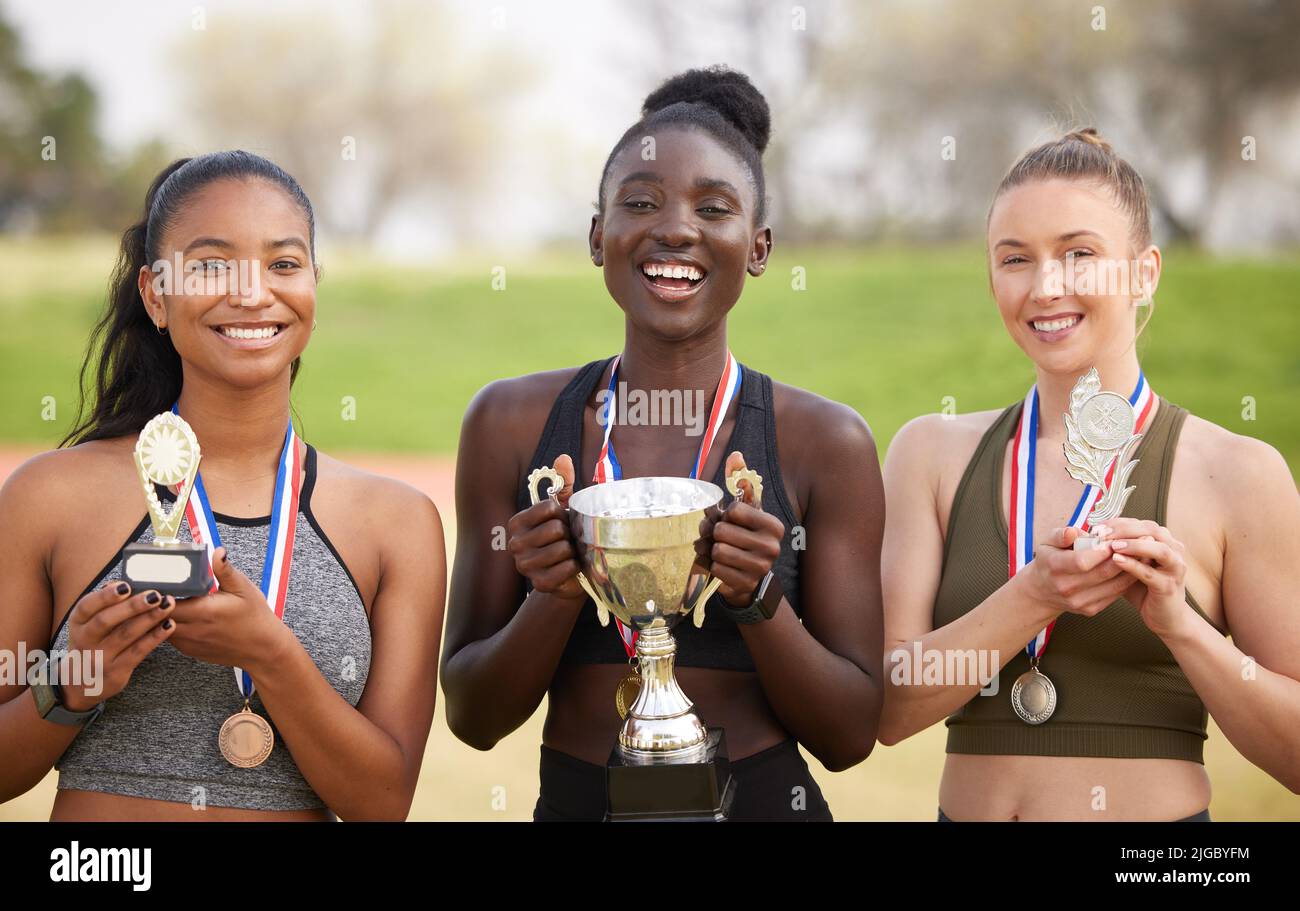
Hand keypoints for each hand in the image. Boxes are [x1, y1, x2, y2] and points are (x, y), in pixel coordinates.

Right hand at [61, 581, 176, 711]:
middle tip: (155, 594)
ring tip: (168, 604)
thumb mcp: (87, 624)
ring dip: (149, 618)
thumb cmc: (91, 643)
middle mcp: (84, 640)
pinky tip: (169, 625)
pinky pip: (138, 651)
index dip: (105, 596)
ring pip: (125, 635)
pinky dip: (155, 637)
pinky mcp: (116, 671)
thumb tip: (124, 582)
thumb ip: (104, 605)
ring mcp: (99, 658)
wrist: (78, 684)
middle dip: (132, 606)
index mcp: (77, 623)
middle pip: (106, 621)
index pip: (86, 607)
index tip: (126, 585)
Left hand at [167, 547, 293, 674]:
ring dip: (159, 617)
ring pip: (160, 629)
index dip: (157, 594)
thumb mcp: (243, 588)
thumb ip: (225, 570)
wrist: (262, 648)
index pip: (165, 603)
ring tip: (163, 603)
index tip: (156, 583)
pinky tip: (176, 617)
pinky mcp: (191, 650)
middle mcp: (193, 630)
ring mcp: (190, 643)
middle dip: (155, 604)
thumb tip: (217, 552)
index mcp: (204, 611)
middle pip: (157, 617)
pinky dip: (168, 627)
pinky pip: (170, 639)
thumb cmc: (255, 617)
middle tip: (155, 590)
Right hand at [507, 453, 586, 603]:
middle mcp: (515, 544)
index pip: (549, 509)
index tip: (562, 522)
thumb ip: (563, 482)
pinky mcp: (539, 584)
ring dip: (573, 551)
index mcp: (517, 522)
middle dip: (570, 534)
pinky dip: (574, 567)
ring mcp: (524, 566)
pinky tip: (571, 567)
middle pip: (556, 529)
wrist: (570, 573)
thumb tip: (563, 458)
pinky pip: (565, 569)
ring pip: (562, 549)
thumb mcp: (564, 507)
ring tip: (570, 553)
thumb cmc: (565, 536)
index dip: (563, 515)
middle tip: (568, 540)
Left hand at [698, 452, 784, 607]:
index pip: (734, 510)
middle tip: (717, 536)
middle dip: (714, 533)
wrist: (750, 577)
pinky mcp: (746, 584)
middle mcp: (772, 547)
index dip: (726, 514)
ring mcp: (760, 568)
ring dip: (712, 550)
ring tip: (718, 550)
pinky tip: (721, 566)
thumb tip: (736, 455)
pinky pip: (716, 569)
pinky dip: (713, 567)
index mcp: (774, 526)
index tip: (732, 520)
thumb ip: (741, 481)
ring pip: (718, 550)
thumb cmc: (745, 537)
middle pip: (722, 530)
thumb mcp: (746, 510)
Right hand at [1020, 525, 1133, 620]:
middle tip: (1142, 541)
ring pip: (1114, 585)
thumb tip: (1073, 532)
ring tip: (1145, 554)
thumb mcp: (1046, 542)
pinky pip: (1115, 594)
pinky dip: (1128, 581)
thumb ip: (1060, 535)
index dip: (1102, 552)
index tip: (1115, 540)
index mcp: (1054, 567)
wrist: (1041, 591)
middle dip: (1125, 556)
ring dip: (1132, 569)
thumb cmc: (1048, 561)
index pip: (1082, 561)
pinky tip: (1135, 569)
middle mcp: (1066, 587)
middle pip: (1102, 573)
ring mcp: (1079, 601)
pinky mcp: (1090, 609)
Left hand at [1096, 518, 1195, 639]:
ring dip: (1133, 544)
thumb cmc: (1142, 588)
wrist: (1164, 617)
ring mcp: (1174, 568)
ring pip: (1158, 549)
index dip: (1118, 523)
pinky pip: (1150, 572)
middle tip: (1101, 532)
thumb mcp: (1126, 565)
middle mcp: (1172, 551)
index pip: (1140, 523)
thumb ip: (1115, 551)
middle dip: (1124, 529)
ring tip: (1111, 544)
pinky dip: (1133, 564)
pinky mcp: (1168, 586)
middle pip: (1150, 530)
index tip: (1097, 526)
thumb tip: (1087, 540)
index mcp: (1162, 542)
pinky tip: (1116, 560)